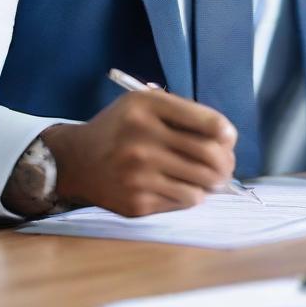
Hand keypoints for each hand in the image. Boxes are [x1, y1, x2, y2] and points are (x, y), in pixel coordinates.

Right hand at [39, 91, 236, 216]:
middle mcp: (142, 139)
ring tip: (211, 178)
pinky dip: (192, 195)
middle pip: (209, 155)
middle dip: (227, 162)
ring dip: (213, 182)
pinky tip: (183, 187)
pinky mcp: (137, 202)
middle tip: (227, 165)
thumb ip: (182, 112)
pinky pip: (184, 201)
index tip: (228, 138)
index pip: (207, 122)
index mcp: (147, 107)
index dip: (226, 132)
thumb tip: (226, 138)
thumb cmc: (120, 128)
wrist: (77, 160)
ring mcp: (139, 174)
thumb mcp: (143, 104)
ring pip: (201, 183)